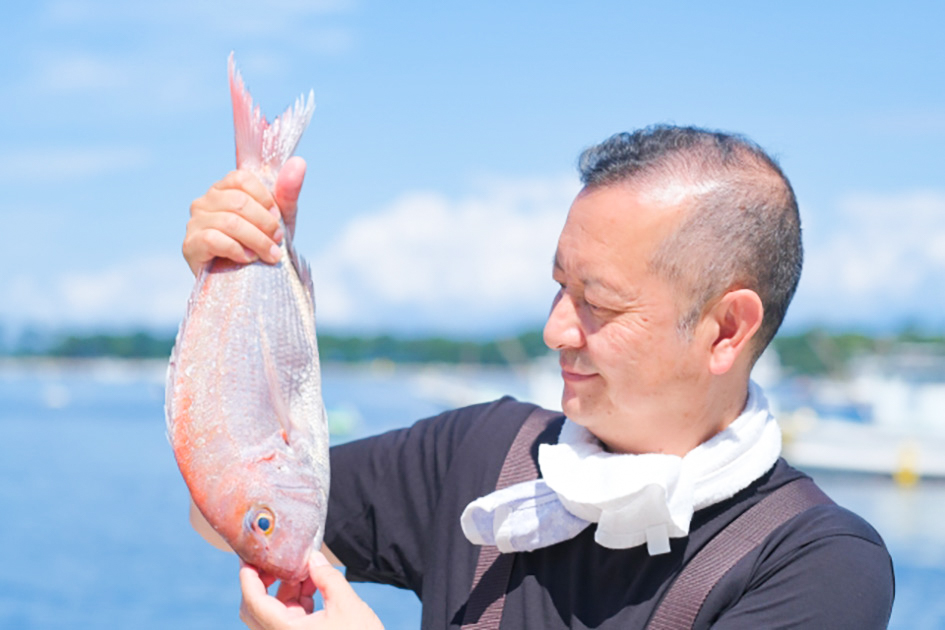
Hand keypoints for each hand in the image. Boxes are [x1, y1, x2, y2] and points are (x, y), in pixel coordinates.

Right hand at [182, 156, 306, 275]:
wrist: (250, 282)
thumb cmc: (263, 244)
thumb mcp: (281, 219)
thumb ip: (288, 192)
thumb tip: (299, 162)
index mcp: (224, 189)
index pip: (242, 179)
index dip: (266, 199)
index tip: (278, 219)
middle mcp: (205, 201)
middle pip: (238, 202)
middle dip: (266, 224)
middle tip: (278, 241)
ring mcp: (195, 223)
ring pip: (230, 222)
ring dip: (257, 241)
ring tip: (269, 255)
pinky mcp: (190, 245)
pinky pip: (214, 240)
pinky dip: (237, 250)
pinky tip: (248, 259)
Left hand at [239, 551, 383, 629]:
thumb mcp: (348, 606)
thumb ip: (328, 578)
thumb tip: (314, 558)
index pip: (254, 602)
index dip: (249, 577)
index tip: (249, 558)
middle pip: (257, 609)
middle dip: (265, 582)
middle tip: (275, 561)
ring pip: (273, 614)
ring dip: (285, 590)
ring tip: (304, 570)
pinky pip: (288, 620)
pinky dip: (296, 602)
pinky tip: (313, 586)